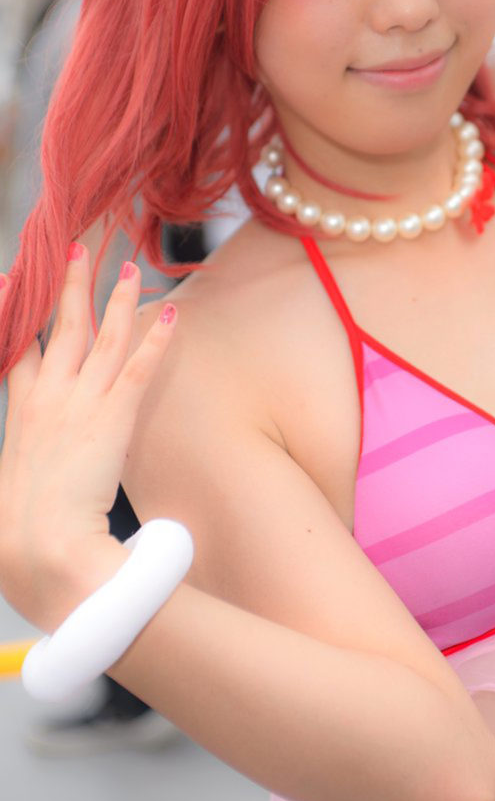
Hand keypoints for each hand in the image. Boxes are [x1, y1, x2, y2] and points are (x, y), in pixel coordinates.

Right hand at [0, 246, 176, 632]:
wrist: (41, 552)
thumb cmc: (20, 537)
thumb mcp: (9, 485)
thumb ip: (22, 466)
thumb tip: (30, 473)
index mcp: (19, 412)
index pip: (15, 346)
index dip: (13, 309)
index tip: (11, 279)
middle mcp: (48, 399)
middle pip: (61, 328)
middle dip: (69, 284)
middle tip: (78, 248)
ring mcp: (81, 405)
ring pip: (103, 338)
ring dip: (118, 299)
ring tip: (130, 267)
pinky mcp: (113, 419)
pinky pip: (139, 369)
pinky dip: (156, 340)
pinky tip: (172, 315)